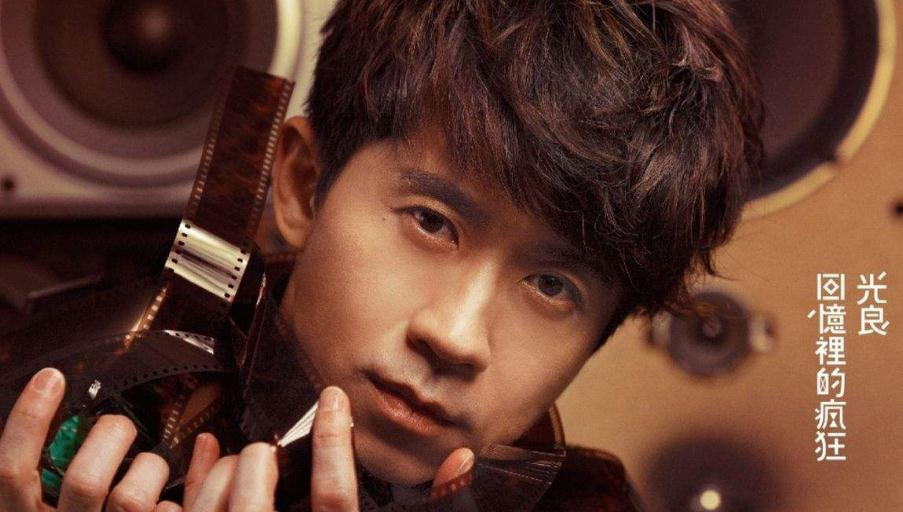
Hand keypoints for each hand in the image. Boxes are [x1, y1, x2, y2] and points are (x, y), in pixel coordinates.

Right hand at [0, 367, 170, 511]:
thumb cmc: (78, 511)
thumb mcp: (38, 500)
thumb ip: (34, 468)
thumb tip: (46, 394)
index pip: (11, 471)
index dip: (28, 420)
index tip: (51, 378)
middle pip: (85, 481)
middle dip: (112, 437)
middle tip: (120, 425)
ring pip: (130, 499)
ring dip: (150, 469)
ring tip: (150, 466)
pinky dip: (170, 502)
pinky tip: (166, 501)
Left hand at [171, 386, 474, 511]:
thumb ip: (438, 505)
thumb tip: (460, 459)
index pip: (335, 498)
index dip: (335, 442)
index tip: (333, 401)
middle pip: (260, 494)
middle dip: (263, 458)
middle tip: (270, 451)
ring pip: (215, 506)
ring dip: (223, 473)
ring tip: (238, 463)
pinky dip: (190, 486)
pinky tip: (205, 459)